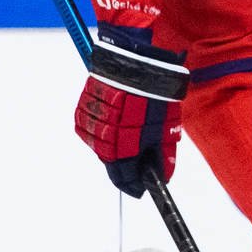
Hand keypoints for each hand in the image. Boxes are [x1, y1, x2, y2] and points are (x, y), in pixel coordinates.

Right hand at [75, 27, 188, 197]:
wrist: (138, 62)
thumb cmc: (156, 95)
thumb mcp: (167, 127)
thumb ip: (163, 154)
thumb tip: (163, 176)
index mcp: (126, 146)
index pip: (125, 178)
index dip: (133, 186)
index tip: (140, 190)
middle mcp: (105, 138)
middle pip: (111, 163)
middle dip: (125, 166)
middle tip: (138, 161)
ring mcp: (92, 123)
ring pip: (100, 145)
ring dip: (113, 145)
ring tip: (128, 133)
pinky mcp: (84, 107)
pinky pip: (91, 127)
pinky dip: (102, 128)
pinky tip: (115, 121)